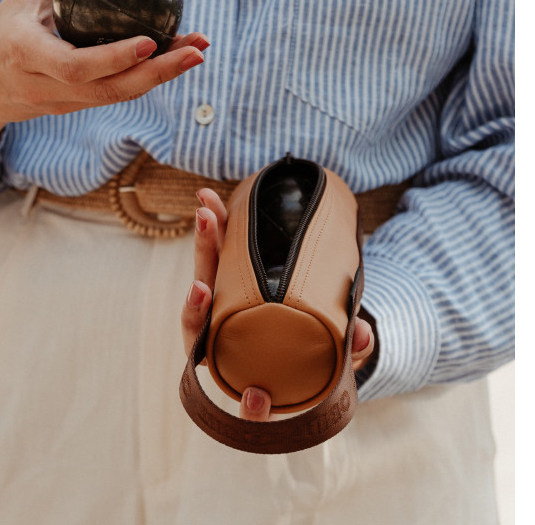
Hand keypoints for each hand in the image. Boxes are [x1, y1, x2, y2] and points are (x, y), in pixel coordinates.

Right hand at [0, 0, 208, 166]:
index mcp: (25, 54)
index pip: (74, 66)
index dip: (113, 58)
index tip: (149, 41)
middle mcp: (43, 87)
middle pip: (108, 90)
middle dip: (157, 72)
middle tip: (196, 50)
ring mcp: (58, 105)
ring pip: (115, 97)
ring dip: (160, 77)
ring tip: (196, 53)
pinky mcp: (70, 111)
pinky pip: (111, 96)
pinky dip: (143, 79)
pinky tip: (171, 61)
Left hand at [181, 188, 375, 421]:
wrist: (316, 348)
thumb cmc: (318, 362)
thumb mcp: (335, 362)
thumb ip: (350, 352)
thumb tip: (365, 333)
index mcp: (228, 353)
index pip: (201, 338)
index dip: (195, 313)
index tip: (201, 290)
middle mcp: (219, 322)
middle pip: (200, 291)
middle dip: (203, 254)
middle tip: (206, 223)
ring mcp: (226, 296)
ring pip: (209, 262)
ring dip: (208, 232)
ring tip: (208, 200)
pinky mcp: (236, 273)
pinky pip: (224, 247)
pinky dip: (221, 223)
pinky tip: (214, 198)